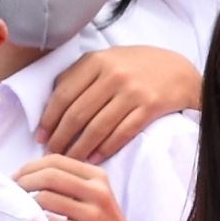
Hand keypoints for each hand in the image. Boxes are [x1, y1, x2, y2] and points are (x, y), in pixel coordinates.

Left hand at [16, 154, 143, 220]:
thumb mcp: (94, 194)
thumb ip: (70, 180)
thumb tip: (33, 171)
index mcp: (97, 176)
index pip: (56, 160)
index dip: (31, 166)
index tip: (17, 175)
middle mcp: (98, 191)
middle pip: (50, 175)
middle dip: (25, 181)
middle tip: (13, 190)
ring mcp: (93, 214)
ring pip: (47, 198)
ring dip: (27, 202)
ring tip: (21, 207)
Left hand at [40, 46, 198, 161]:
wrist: (179, 70)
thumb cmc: (136, 67)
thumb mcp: (106, 59)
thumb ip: (80, 75)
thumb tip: (51, 102)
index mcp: (96, 60)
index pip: (63, 95)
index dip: (49, 119)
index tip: (41, 137)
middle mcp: (113, 74)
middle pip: (77, 114)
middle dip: (60, 138)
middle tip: (51, 154)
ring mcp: (133, 91)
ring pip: (97, 127)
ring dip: (80, 149)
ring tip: (70, 160)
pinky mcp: (150, 106)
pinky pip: (122, 133)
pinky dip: (105, 149)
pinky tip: (95, 158)